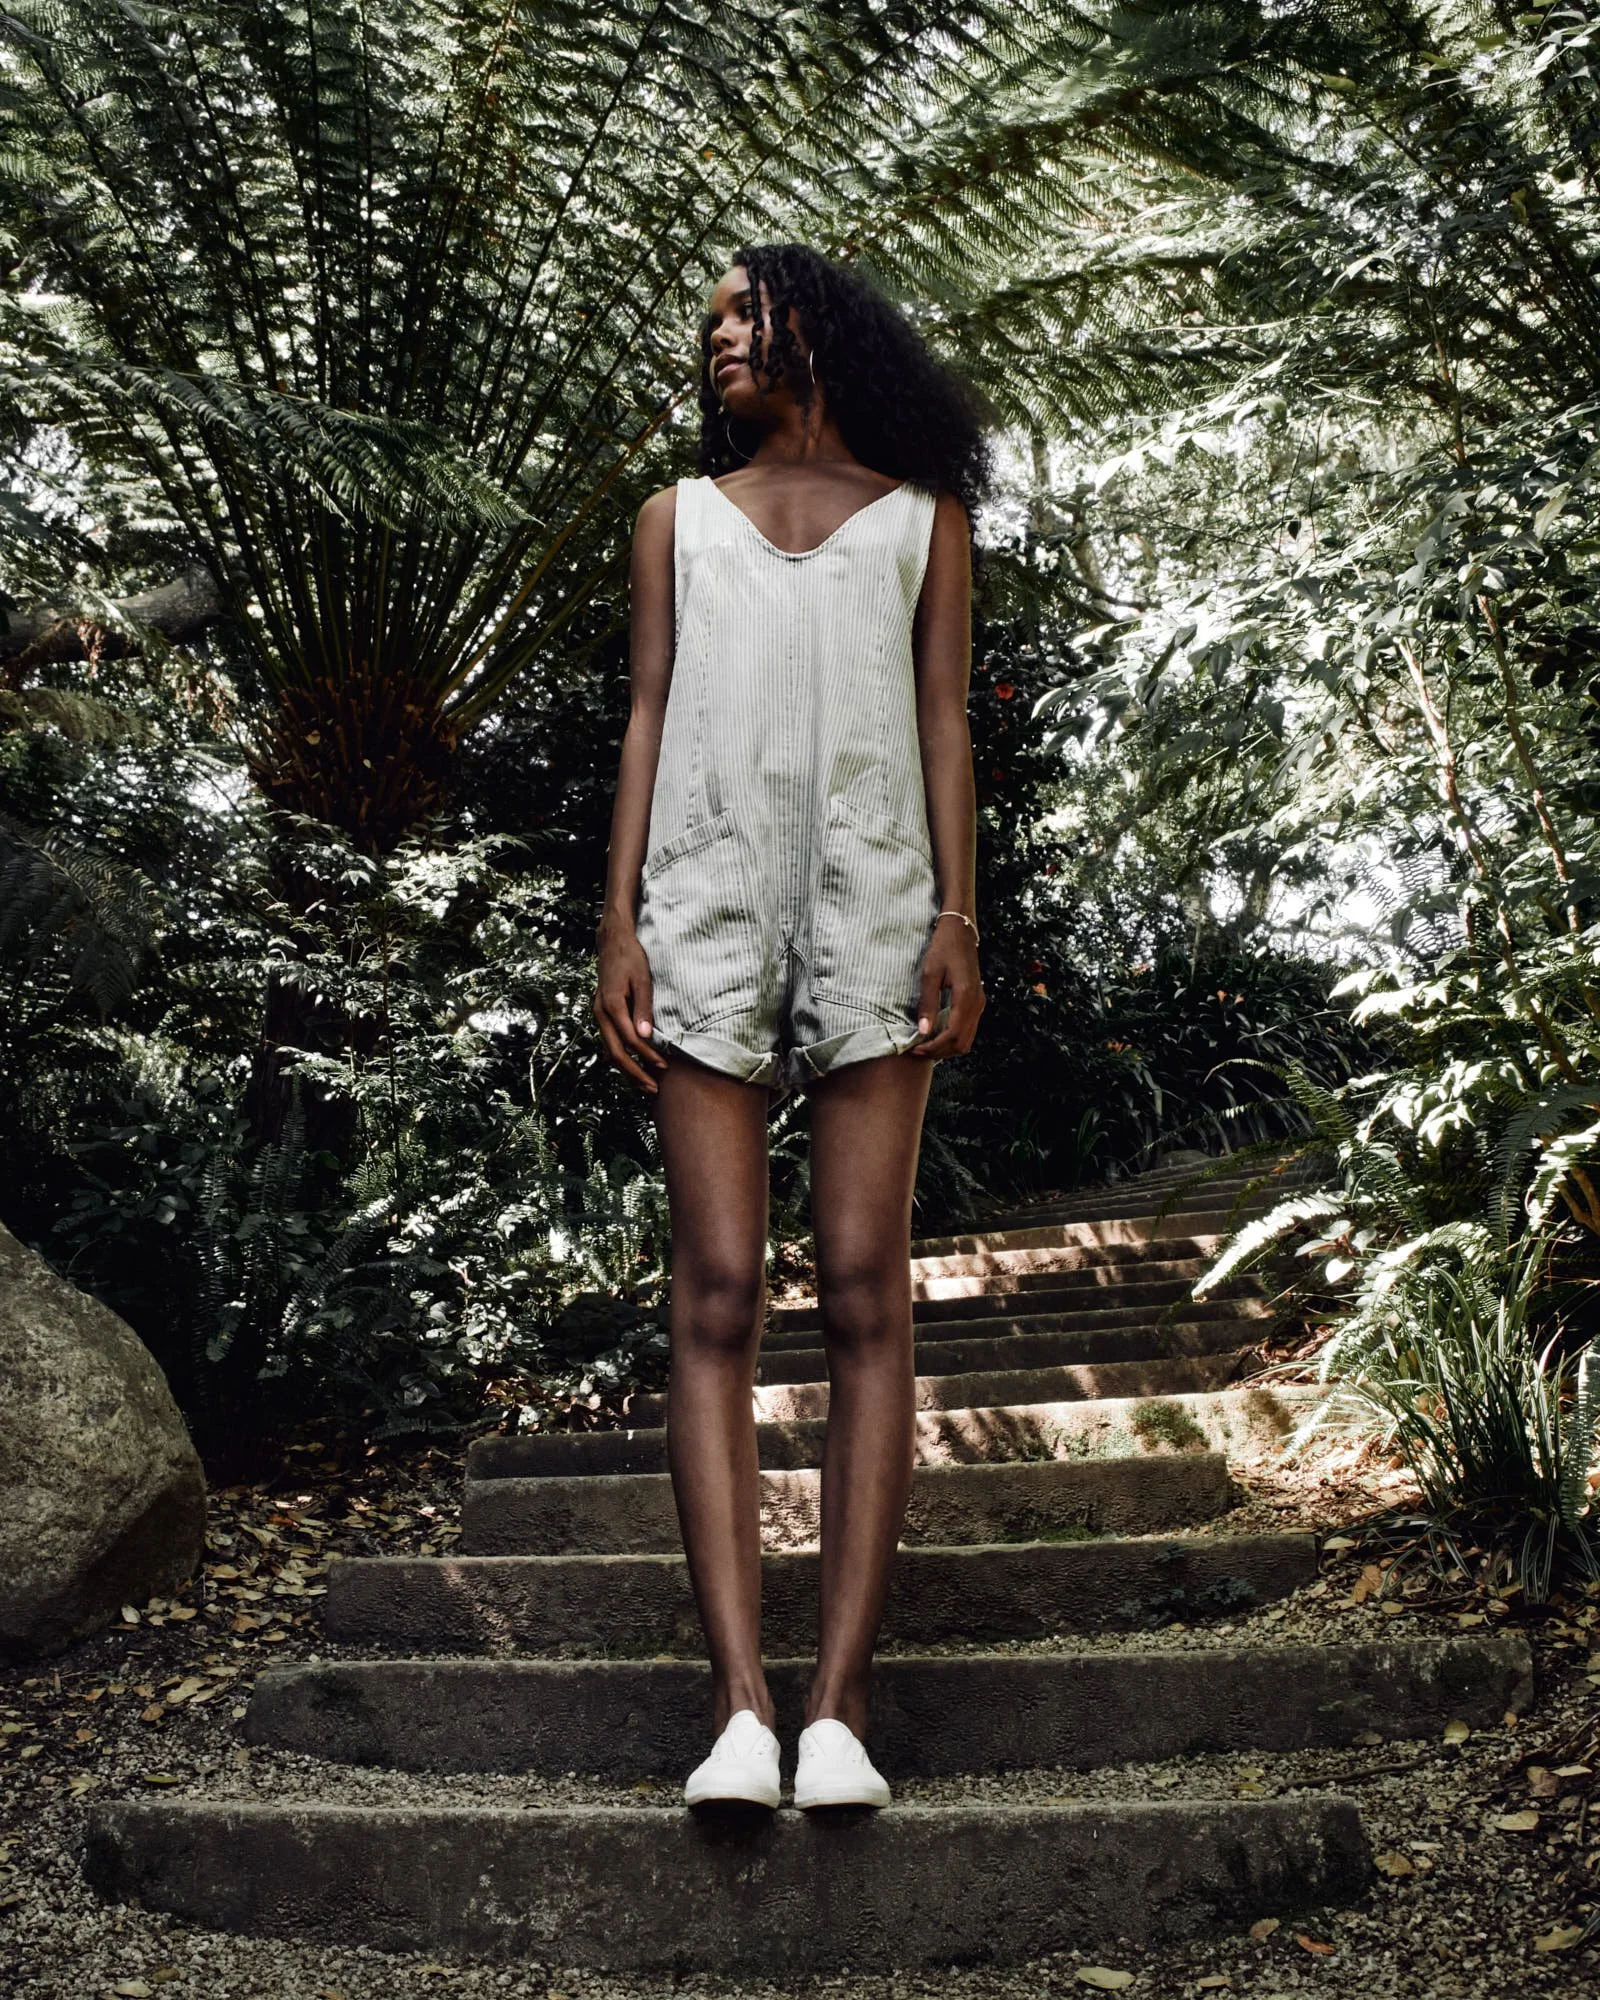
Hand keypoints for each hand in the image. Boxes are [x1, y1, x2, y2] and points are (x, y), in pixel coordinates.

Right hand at [593, 915, 668, 1092]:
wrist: (612, 941)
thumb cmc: (631, 957)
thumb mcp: (642, 979)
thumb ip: (643, 1008)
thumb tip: (646, 1036)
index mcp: (611, 1004)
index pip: (629, 1040)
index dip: (646, 1056)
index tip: (663, 1066)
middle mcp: (600, 1013)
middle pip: (615, 1053)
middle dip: (634, 1073)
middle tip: (653, 1088)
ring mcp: (598, 1014)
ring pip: (610, 1051)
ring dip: (627, 1070)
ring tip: (645, 1083)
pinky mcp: (602, 1014)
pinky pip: (610, 1042)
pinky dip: (622, 1057)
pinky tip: (635, 1065)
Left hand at [909, 915, 982, 1059]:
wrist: (960, 932)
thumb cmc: (942, 949)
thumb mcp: (930, 974)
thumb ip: (928, 1003)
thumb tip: (924, 1031)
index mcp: (966, 997)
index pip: (952, 1035)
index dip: (934, 1047)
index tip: (915, 1049)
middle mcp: (977, 1004)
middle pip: (962, 1043)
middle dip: (940, 1051)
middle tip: (918, 1051)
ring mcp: (980, 1004)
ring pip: (967, 1039)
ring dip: (947, 1048)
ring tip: (926, 1045)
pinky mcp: (977, 1002)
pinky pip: (968, 1030)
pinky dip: (953, 1038)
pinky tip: (937, 1034)